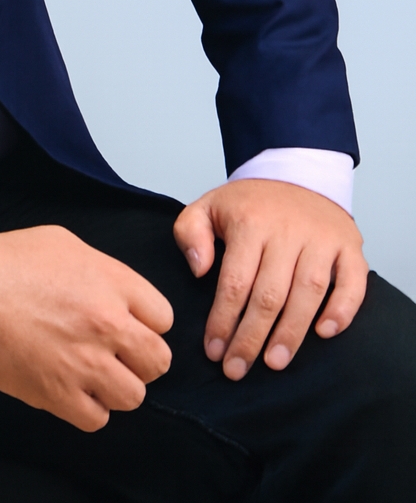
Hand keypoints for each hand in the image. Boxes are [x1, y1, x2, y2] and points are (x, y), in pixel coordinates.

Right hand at [0, 223, 172, 430]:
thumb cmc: (8, 259)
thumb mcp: (67, 245)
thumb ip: (103, 273)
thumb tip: (119, 297)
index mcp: (113, 281)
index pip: (164, 318)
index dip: (146, 324)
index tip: (128, 326)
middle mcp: (107, 322)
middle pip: (158, 361)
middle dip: (140, 360)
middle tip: (115, 355)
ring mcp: (84, 361)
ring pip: (133, 396)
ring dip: (115, 387)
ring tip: (90, 375)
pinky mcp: (57, 392)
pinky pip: (97, 419)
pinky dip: (87, 409)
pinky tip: (69, 390)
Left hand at [173, 179, 367, 380]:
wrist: (296, 172)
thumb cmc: (250, 202)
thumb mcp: (208, 206)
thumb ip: (190, 233)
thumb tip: (199, 271)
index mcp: (249, 222)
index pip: (234, 281)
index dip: (223, 320)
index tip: (213, 350)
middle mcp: (287, 230)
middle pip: (269, 294)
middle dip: (252, 337)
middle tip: (237, 369)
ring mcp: (321, 238)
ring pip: (308, 292)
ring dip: (291, 332)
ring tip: (274, 362)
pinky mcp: (348, 246)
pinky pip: (352, 282)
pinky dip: (342, 310)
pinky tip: (325, 333)